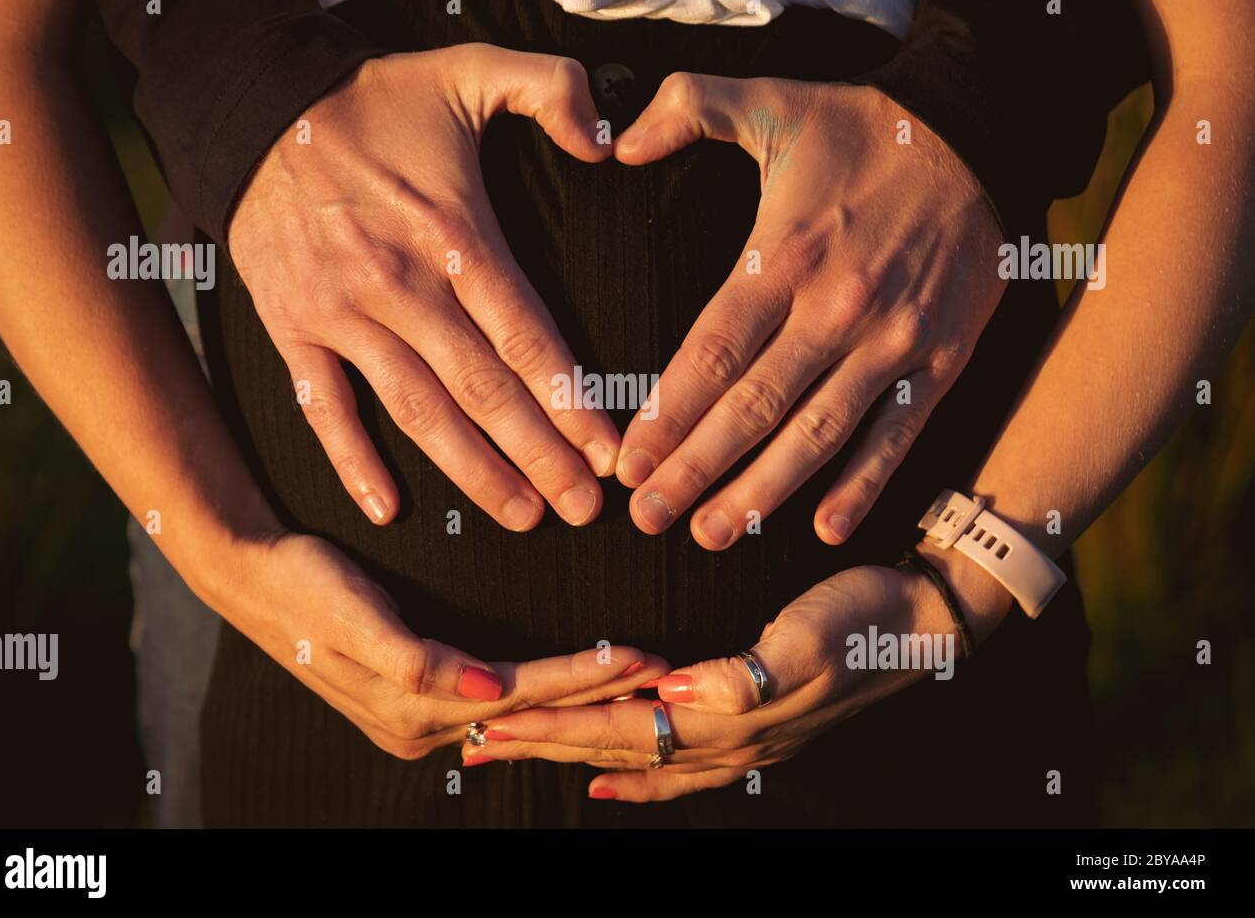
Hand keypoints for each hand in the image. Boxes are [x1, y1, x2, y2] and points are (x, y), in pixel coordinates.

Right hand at [208, 531, 668, 759]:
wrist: (250, 577)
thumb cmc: (303, 586)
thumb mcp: (352, 617)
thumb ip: (414, 660)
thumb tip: (482, 692)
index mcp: (410, 709)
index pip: (519, 697)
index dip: (581, 677)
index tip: (638, 658)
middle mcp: (420, 727)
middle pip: (529, 713)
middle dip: (596, 694)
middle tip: (662, 675)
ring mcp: (419, 719)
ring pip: (518, 714)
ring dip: (576, 697)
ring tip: (635, 679)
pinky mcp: (417, 700)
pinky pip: (496, 707)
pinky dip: (541, 696)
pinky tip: (573, 691)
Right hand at [228, 43, 617, 530]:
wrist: (255, 105)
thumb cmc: (375, 98)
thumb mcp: (471, 71)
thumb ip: (552, 90)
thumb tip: (609, 139)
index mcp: (453, 236)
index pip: (527, 337)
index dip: (573, 402)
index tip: (610, 454)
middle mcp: (400, 287)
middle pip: (484, 390)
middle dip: (540, 457)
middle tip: (585, 510)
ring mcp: (341, 315)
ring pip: (417, 411)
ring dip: (472, 471)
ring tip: (522, 516)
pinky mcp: (292, 327)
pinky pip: (323, 407)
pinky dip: (351, 462)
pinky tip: (388, 511)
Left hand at [464, 549, 1009, 800]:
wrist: (925, 624)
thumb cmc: (865, 618)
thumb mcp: (810, 636)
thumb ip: (743, 674)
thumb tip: (674, 691)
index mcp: (733, 715)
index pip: (624, 725)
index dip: (559, 724)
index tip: (496, 722)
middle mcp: (728, 740)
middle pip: (616, 750)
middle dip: (543, 747)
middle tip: (475, 746)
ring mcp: (740, 743)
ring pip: (636, 761)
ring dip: (572, 759)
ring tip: (517, 757)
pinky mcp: (752, 732)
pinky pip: (676, 770)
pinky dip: (633, 780)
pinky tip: (602, 782)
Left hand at [611, 76, 1004, 547]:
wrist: (980, 133)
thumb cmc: (864, 129)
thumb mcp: (774, 101)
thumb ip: (689, 108)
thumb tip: (620, 140)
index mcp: (787, 256)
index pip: (713, 350)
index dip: (667, 413)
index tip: (629, 462)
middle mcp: (837, 308)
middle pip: (753, 406)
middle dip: (695, 468)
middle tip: (649, 516)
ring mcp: (893, 340)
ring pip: (817, 433)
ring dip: (763, 491)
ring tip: (713, 534)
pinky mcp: (941, 359)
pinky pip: (898, 435)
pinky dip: (863, 484)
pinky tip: (826, 530)